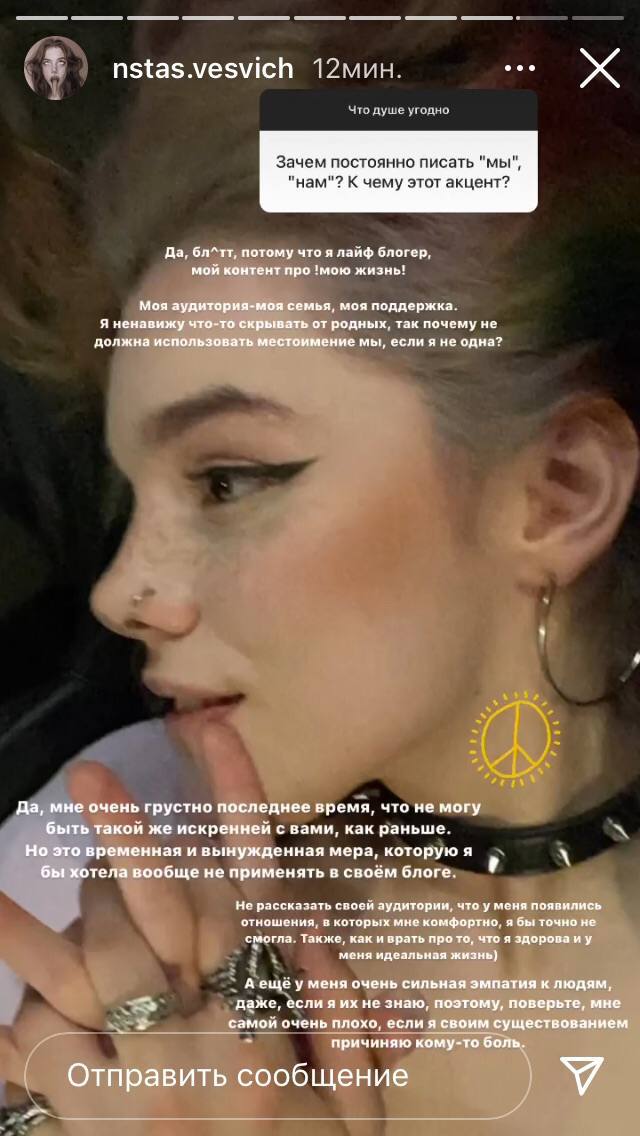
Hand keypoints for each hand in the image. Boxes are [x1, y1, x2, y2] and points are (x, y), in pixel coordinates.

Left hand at [0, 719, 387, 1134]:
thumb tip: (304, 930)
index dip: (231, 804)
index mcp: (266, 1035)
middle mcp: (192, 1055)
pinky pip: (26, 1077)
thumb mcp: (359, 1114)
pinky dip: (5, 1034)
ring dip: (25, 936)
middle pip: (148, 928)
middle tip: (90, 778)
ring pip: (64, 994)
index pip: (250, 895)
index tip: (210, 732)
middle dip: (119, 844)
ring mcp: (128, 1103)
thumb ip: (343, 1018)